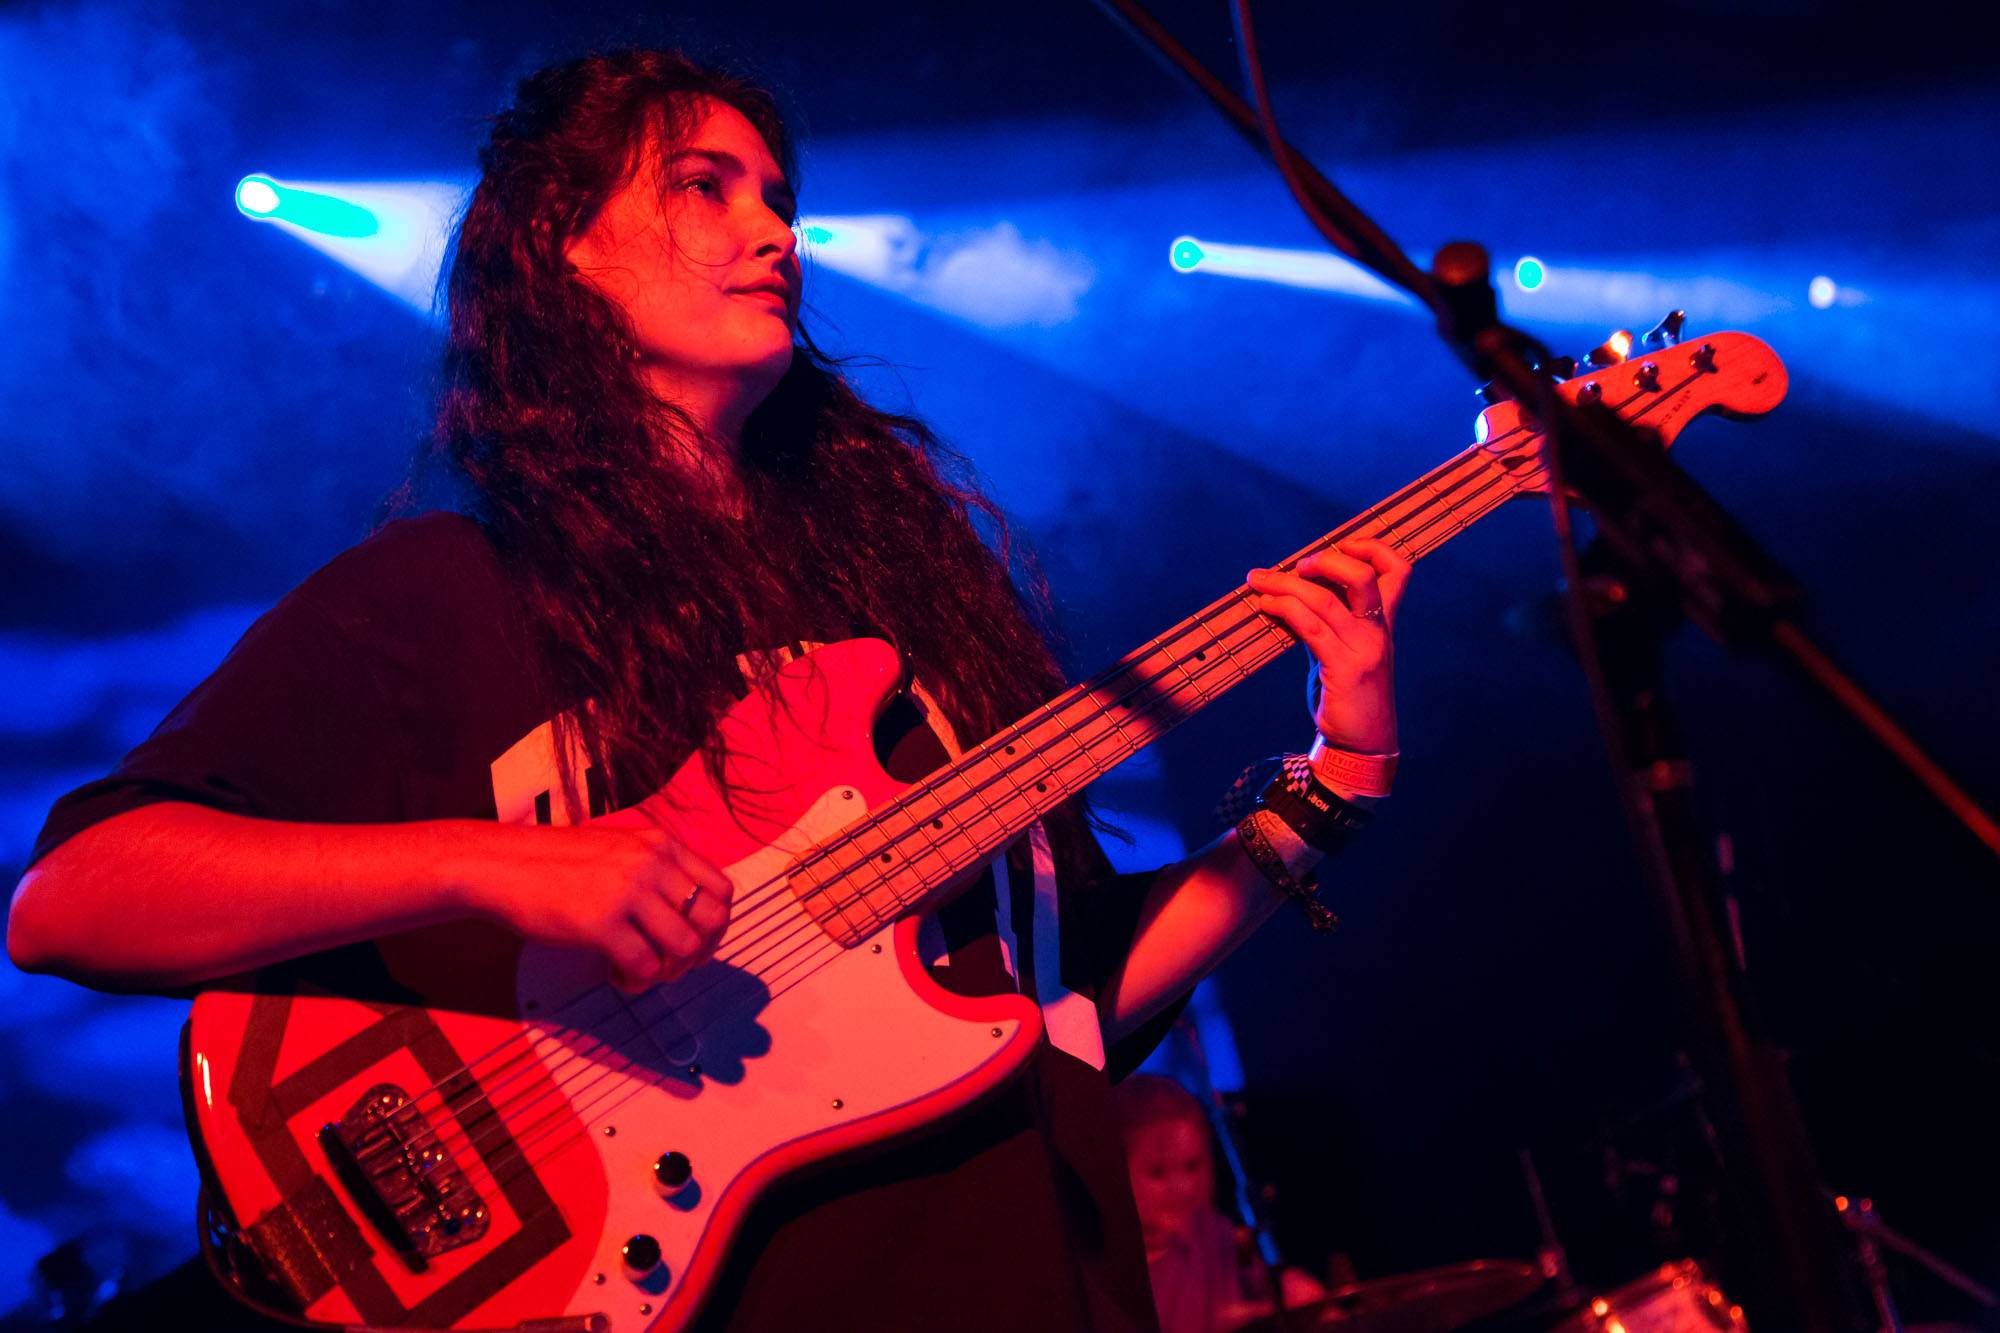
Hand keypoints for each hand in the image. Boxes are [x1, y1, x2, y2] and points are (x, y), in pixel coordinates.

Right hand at [466, 823, 734, 991]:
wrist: (501, 864)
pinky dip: (636, 982)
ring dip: (668, 970)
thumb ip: (655, 871)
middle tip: (671, 965)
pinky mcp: (601, 923)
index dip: (716, 925)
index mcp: (660, 844)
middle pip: (712, 921)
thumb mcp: (618, 848)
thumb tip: (688, 918)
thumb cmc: (555, 862)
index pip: (722, 888)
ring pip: (684, 947)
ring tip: (640, 971)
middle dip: (699, 953)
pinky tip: (615, 974)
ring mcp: (628, 892)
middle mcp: (651, 863)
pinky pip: (644, 967)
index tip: (696, 942)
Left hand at [1246, 537, 1411, 754]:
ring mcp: (1364, 650)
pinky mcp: (1344, 670)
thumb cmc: (1349, 697)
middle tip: (1297, 566)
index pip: (1399, 571)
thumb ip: (1327, 623)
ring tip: (1257, 581)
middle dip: (1326, 559)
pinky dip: (1284, 610)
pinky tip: (1266, 607)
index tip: (1341, 545)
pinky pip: (1310, 627)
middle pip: (1364, 575)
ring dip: (1284, 585)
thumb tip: (1291, 594)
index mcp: (1384, 624)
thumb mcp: (1343, 652)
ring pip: (1324, 600)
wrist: (1363, 745)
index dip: (1373, 548)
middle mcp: (1379, 632)